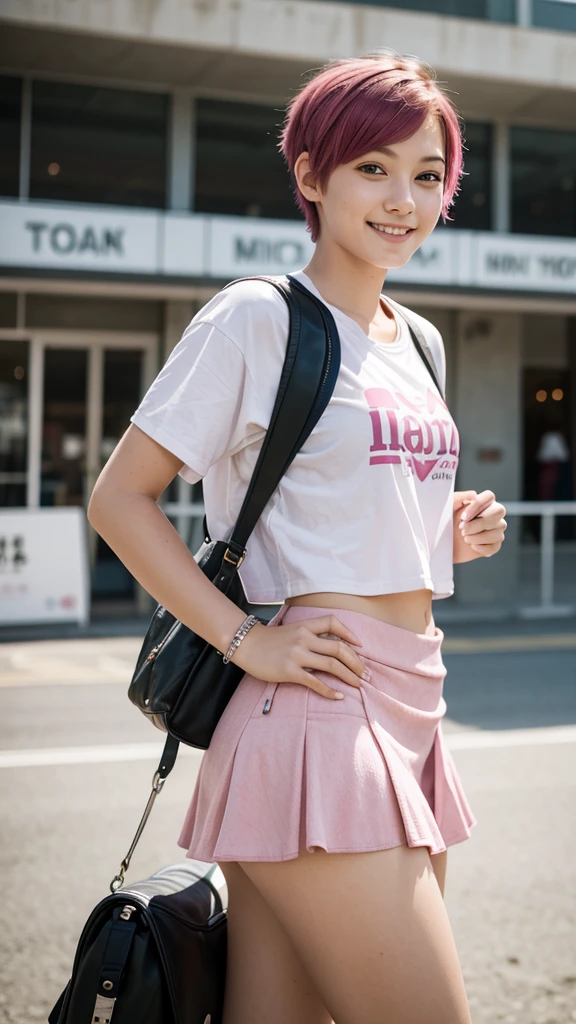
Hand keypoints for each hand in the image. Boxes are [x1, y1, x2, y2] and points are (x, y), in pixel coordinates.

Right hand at [230, 614, 368, 700]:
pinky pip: (315, 682)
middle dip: (357, 662)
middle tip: (367, 674)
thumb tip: (331, 648)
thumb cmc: (269, 640)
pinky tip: (338, 696)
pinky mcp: (289, 671)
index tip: (361, 646)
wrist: (245, 645)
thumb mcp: (291, 630)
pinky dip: (329, 691)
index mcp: (305, 626)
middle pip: (339, 648)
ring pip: (332, 665)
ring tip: (359, 685)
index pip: (333, 623)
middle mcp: (303, 638)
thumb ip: (309, 636)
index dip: (350, 634)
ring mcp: (297, 655)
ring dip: (349, 676)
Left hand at [453, 489, 506, 562]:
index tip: (463, 517)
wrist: (444, 544)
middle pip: (498, 511)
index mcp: (483, 502)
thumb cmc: (447, 523)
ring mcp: (496, 530)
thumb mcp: (449, 508)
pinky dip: (481, 547)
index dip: (478, 505)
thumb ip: (459, 497)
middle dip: (478, 523)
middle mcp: (493, 514)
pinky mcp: (495, 545)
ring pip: (497, 531)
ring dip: (477, 537)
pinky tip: (472, 546)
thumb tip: (474, 495)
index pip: (489, 496)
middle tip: (462, 529)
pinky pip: (494, 547)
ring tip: (465, 537)